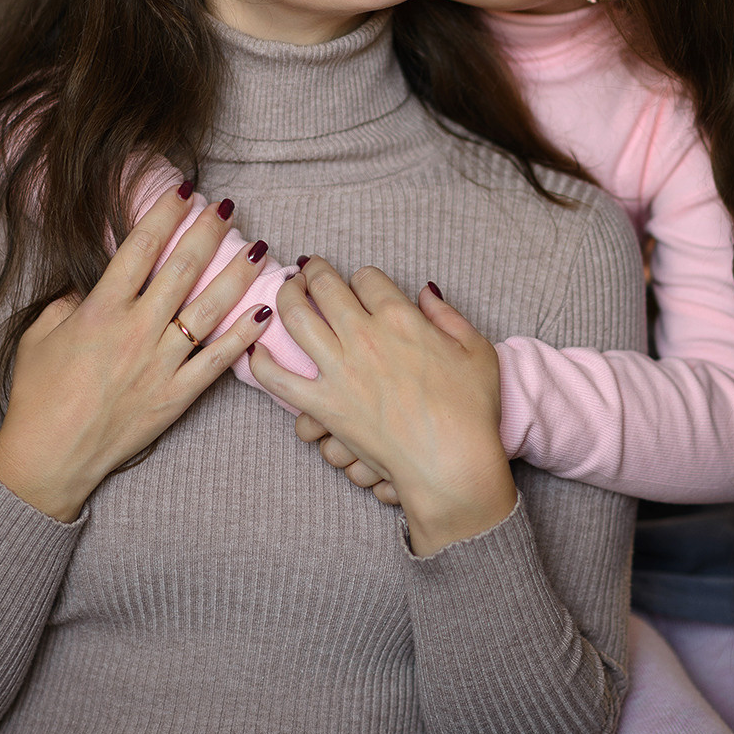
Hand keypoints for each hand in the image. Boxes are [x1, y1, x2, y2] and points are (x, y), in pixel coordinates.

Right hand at [0, 186, 270, 521]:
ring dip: (236, 274)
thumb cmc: (37, 395)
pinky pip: (217, 360)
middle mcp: (136, 330)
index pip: (141, 248)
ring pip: (209, 308)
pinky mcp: (177, 395)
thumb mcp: (40, 335)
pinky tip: (266, 311)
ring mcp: (160, 363)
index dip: (166, 214)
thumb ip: (69, 301)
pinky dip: (244, 335)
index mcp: (101, 310)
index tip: (185, 190)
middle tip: (228, 206)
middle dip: (208, 232)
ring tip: (259, 247)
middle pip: (181, 268)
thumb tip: (94, 283)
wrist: (48, 458)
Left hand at [251, 259, 515, 554]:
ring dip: (286, 298)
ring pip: (296, 319)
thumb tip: (426, 291)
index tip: (360, 283)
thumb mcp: (475, 349)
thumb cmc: (471, 410)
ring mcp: (339, 372)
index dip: (362, 277)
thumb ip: (447, 315)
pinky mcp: (324, 406)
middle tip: (309, 269)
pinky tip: (258, 351)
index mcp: (400, 319)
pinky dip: (263, 362)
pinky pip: (279, 379)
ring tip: (286, 293)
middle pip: (325, 287)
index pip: (367, 278)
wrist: (452, 464)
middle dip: (314, 271)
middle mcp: (364, 337)